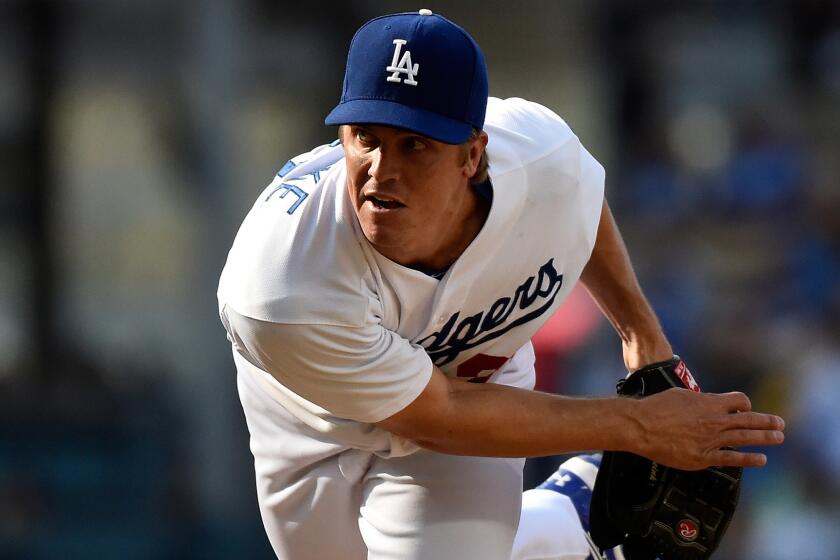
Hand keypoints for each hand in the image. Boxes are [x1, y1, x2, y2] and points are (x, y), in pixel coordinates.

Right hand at [631, 388, 784, 469]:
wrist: (642, 426)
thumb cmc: (656, 408)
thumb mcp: (680, 395)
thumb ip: (699, 400)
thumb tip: (705, 402)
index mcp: (710, 403)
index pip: (739, 401)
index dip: (745, 404)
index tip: (745, 409)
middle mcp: (715, 421)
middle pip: (749, 419)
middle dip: (767, 421)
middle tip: (780, 423)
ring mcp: (711, 440)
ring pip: (746, 438)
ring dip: (765, 438)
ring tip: (778, 438)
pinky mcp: (703, 457)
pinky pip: (732, 459)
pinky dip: (748, 459)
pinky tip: (761, 459)